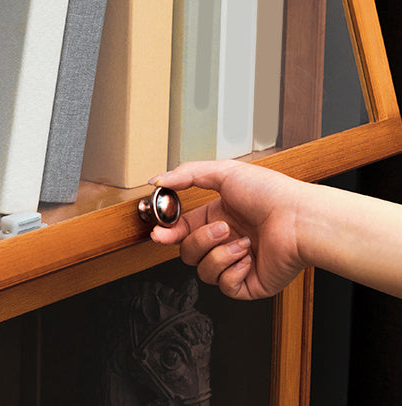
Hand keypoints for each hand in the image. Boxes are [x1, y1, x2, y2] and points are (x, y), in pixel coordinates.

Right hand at [148, 160, 311, 299]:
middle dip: (201, 240)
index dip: (168, 232)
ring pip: (203, 270)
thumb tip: (158, 181)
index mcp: (218, 216)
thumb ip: (186, 174)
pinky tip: (250, 256)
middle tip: (221, 228)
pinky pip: (224, 285)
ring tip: (242, 241)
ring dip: (219, 254)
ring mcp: (237, 263)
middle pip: (188, 252)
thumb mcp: (224, 172)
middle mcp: (226, 240)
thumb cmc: (271, 194)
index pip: (182, 229)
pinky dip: (234, 270)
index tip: (159, 232)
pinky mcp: (249, 284)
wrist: (300, 220)